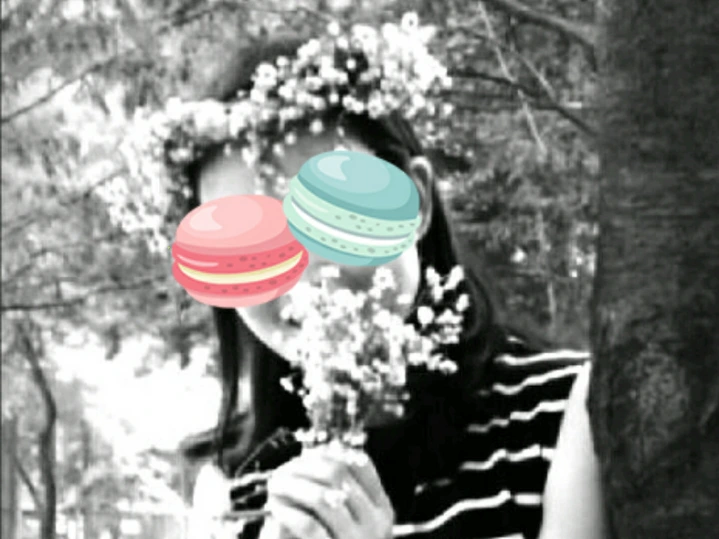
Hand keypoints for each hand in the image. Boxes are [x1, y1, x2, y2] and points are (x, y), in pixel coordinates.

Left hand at [259, 446, 394, 538]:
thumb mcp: (351, 520)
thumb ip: (342, 491)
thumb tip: (324, 452)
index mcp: (383, 510)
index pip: (360, 464)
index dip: (329, 453)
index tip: (308, 455)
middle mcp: (376, 525)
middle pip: (338, 475)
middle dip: (304, 467)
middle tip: (284, 469)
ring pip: (323, 497)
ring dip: (293, 487)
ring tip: (276, 486)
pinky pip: (309, 526)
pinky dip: (288, 512)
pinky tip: (277, 510)